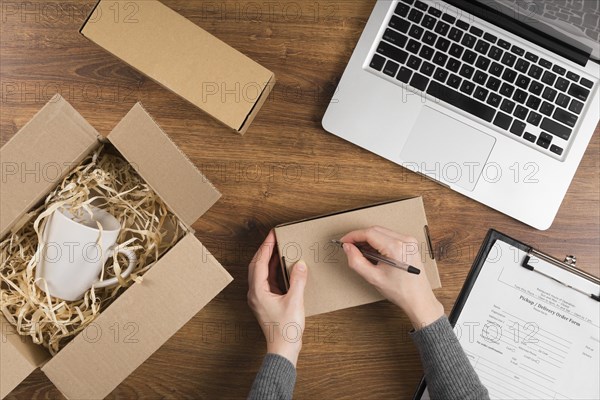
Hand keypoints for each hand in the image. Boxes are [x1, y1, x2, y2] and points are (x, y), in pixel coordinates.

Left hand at [248, 231, 307, 366]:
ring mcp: (259, 298)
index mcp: (258, 291)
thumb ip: (298, 280)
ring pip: (260, 273)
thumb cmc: (285, 329)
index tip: (272, 235)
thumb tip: (300, 264)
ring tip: (278, 248)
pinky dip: (273, 270)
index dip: (266, 247)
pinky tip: (282, 267)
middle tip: (274, 238)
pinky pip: (266, 281)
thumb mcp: (295, 301)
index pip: (260, 262)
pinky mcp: (265, 302)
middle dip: (265, 251)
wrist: (283, 349)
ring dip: (268, 260)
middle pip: (256, 265)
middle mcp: (255, 293)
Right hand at [340, 226, 443, 329]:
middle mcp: (405, 240)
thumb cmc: (400, 291)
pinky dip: (378, 242)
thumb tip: (347, 248)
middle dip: (360, 237)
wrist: (419, 299)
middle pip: (375, 230)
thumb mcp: (373, 278)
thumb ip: (356, 261)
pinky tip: (373, 252)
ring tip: (361, 252)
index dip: (353, 236)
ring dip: (369, 239)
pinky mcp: (410, 244)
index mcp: (396, 247)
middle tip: (350, 247)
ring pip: (382, 232)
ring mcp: (409, 241)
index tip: (344, 241)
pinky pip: (390, 237)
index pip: (369, 233)